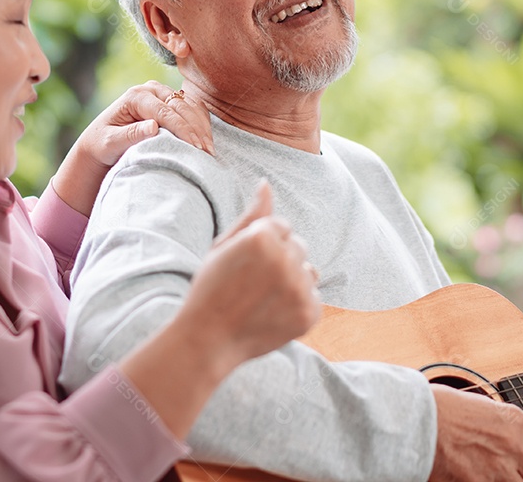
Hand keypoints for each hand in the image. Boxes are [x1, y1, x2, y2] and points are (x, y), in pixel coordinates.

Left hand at [53, 81, 212, 214]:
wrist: (100, 140)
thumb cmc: (102, 144)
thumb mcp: (110, 142)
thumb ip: (130, 134)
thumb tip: (153, 126)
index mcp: (135, 96)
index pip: (166, 112)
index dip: (183, 130)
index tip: (195, 148)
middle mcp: (150, 89)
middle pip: (181, 107)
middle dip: (196, 130)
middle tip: (207, 153)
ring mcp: (162, 92)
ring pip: (190, 106)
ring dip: (202, 127)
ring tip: (210, 150)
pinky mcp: (170, 100)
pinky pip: (192, 107)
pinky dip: (201, 122)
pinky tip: (207, 140)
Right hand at [181, 181, 320, 370]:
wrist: (208, 338)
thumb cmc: (211, 287)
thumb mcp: (225, 245)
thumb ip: (252, 214)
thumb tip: (266, 184)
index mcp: (262, 236)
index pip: (282, 226)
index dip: (262, 245)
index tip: (246, 264)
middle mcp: (285, 260)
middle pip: (299, 246)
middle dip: (281, 259)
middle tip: (252, 282)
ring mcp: (299, 289)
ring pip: (310, 272)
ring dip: (293, 281)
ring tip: (264, 298)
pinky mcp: (308, 315)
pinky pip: (314, 299)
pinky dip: (298, 306)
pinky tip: (273, 313)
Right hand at [430, 385, 522, 481]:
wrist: (415, 419)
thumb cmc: (437, 407)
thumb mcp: (475, 406)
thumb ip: (494, 425)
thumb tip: (494, 435)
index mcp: (514, 421)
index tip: (520, 459)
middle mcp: (514, 446)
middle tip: (508, 474)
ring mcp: (500, 470)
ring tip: (489, 476)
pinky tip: (469, 478)